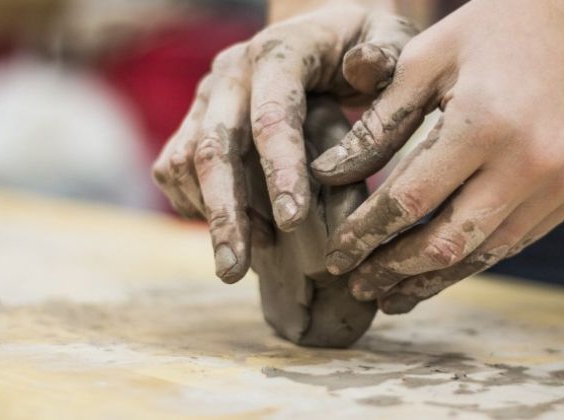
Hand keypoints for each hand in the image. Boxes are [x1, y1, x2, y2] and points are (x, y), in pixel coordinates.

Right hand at [151, 2, 416, 282]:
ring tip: (240, 263)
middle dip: (225, 213)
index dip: (280, 170)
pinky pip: (175, 167)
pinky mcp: (194, 120)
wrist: (321, 30)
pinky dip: (194, 204)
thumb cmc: (362, 41)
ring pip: (185, 161)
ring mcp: (207, 97)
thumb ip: (384, 54)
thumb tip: (362, 69)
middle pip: (214, 146)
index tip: (293, 223)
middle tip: (234, 271)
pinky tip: (231, 232)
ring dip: (210, 215)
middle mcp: (232, 74)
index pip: (273, 115)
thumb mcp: (388, 35)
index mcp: (280, 53)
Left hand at [311, 0, 563, 313]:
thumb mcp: (430, 57)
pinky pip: (516, 240)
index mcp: (483, 123)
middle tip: (357, 286)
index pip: (408, 201)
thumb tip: (328, 173)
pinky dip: (474, 258)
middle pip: (445, 243)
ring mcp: (561, 184)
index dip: (364, 235)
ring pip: (484, 254)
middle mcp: (529, 164)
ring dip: (433, 280)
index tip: (334, 256)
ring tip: (392, 295)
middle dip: (393, 271)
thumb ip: (380, 122)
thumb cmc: (502, 25)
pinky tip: (442, 266)